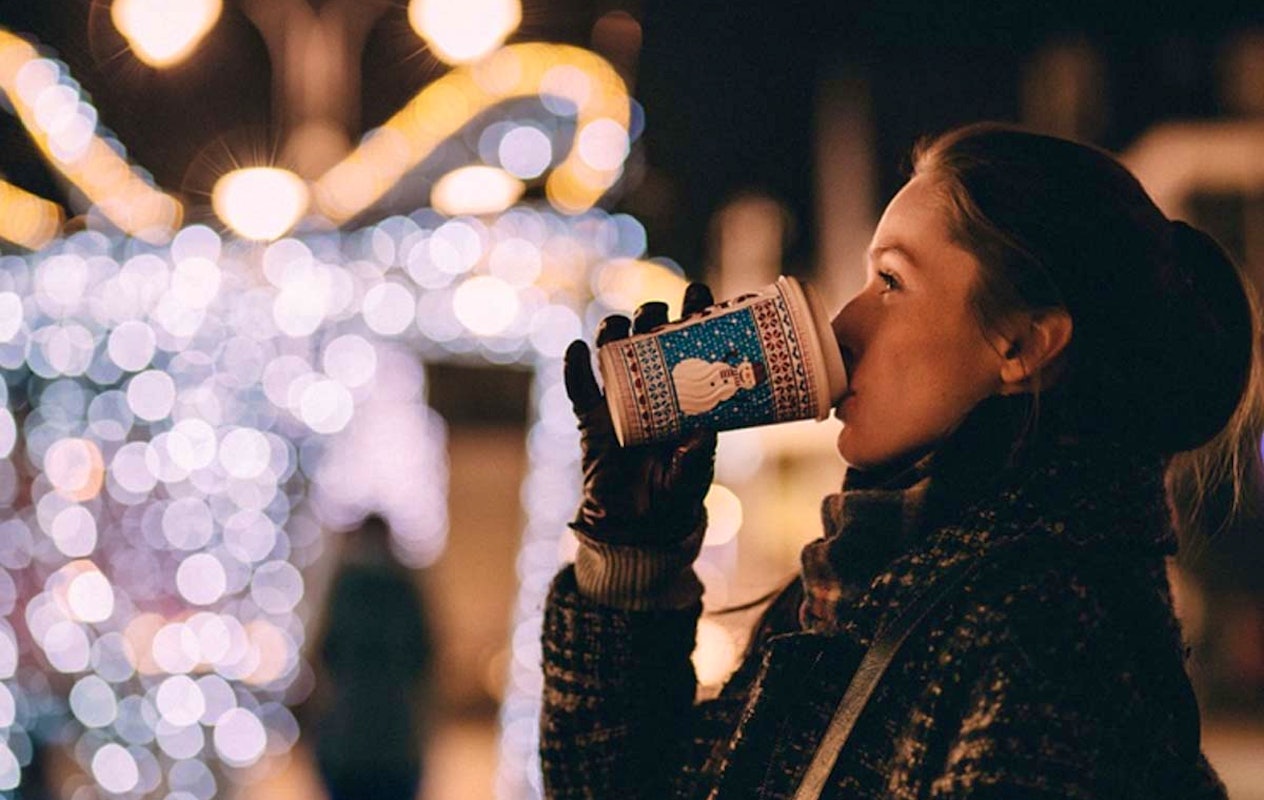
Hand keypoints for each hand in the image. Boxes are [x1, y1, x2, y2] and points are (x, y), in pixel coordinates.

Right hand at [564, 282, 717, 545]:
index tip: (698, 292)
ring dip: (613, 333)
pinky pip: (579, 389)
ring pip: (612, 354)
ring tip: (617, 326)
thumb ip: (696, 455)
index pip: (689, 346)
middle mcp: (651, 390)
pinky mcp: (591, 420)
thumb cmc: (675, 495)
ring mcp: (618, 401)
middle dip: (651, 317)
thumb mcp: (693, 475)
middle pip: (648, 339)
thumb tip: (703, 430)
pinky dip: (574, 368)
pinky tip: (576, 350)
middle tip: (657, 313)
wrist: (639, 526)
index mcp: (684, 394)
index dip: (692, 315)